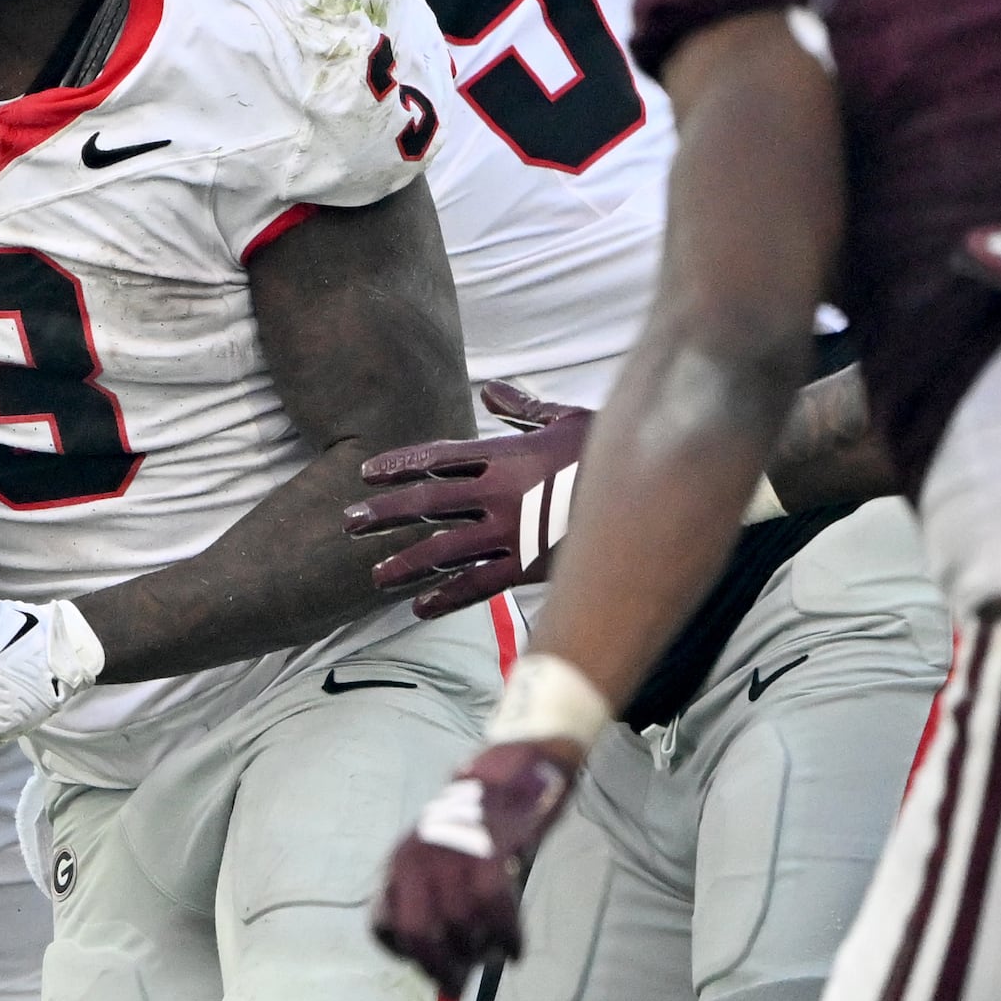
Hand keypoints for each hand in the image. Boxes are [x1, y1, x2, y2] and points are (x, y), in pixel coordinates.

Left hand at [345, 384, 591, 616]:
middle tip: (349, 524)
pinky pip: (477, 585)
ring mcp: (511, 532)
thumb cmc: (609, 452)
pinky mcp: (528, 566)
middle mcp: (499, 494)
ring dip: (405, 563)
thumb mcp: (565, 419)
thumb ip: (522, 409)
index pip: (438, 457)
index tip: (366, 474)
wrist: (651, 492)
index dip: (399, 466)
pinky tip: (419, 608)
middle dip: (385, 514)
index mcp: (505, 455)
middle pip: (428, 503)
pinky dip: (446, 597)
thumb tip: (490, 393)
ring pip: (443, 550)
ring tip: (375, 576)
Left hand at [370, 739, 581, 987]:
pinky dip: (507, 936)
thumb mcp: (442, 864)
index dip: (406, 956)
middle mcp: (413, 860)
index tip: (433, 969)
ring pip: (459, 925)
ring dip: (481, 951)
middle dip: (439, 969)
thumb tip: (451, 964)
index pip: (383, 925)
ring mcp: (448, 853)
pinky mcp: (485, 848)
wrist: (508, 773)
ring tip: (496, 956)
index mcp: (397, 866)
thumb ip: (439, 906)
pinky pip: (493, 907)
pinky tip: (514, 949)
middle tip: (458, 989)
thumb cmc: (476, 829)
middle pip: (417, 934)